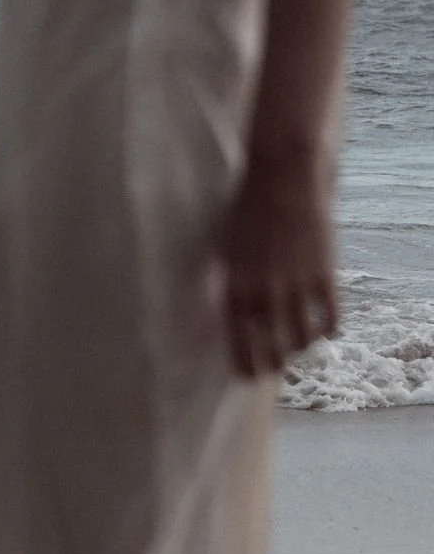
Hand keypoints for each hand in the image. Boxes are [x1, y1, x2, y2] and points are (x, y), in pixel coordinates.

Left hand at [221, 147, 338, 378]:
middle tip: (278, 367)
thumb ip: (227, 281)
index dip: (245, 362)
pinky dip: (330, 327)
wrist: (281, 176)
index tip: (248, 377)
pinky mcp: (324, 271)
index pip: (238, 338)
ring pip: (303, 334)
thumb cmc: (246, 210)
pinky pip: (330, 314)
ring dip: (303, 346)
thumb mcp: (224, 249)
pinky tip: (328, 331)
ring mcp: (296, 282)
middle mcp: (265, 290)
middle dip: (275, 361)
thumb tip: (223, 312)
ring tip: (301, 348)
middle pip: (273, 343)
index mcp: (235, 285)